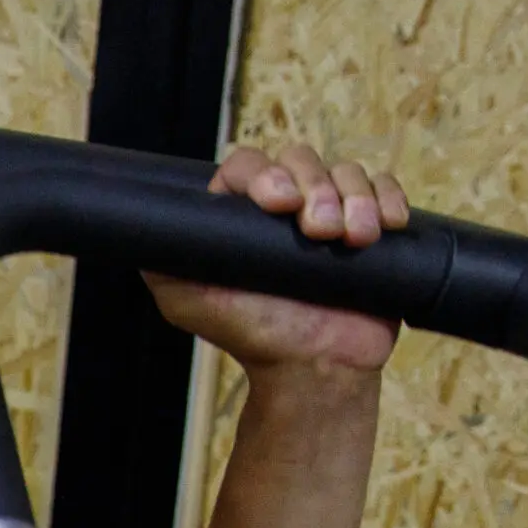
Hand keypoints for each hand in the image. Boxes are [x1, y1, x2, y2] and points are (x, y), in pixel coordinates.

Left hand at [144, 143, 412, 376]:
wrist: (312, 368)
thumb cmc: (251, 334)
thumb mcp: (186, 299)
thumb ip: (161, 261)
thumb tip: (139, 225)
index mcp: (241, 216)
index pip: (250, 167)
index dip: (266, 175)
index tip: (278, 203)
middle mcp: (285, 209)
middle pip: (301, 159)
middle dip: (315, 188)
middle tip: (318, 230)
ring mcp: (330, 213)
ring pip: (345, 171)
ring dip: (354, 198)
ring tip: (352, 238)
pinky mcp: (370, 225)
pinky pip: (385, 188)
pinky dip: (388, 199)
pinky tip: (385, 226)